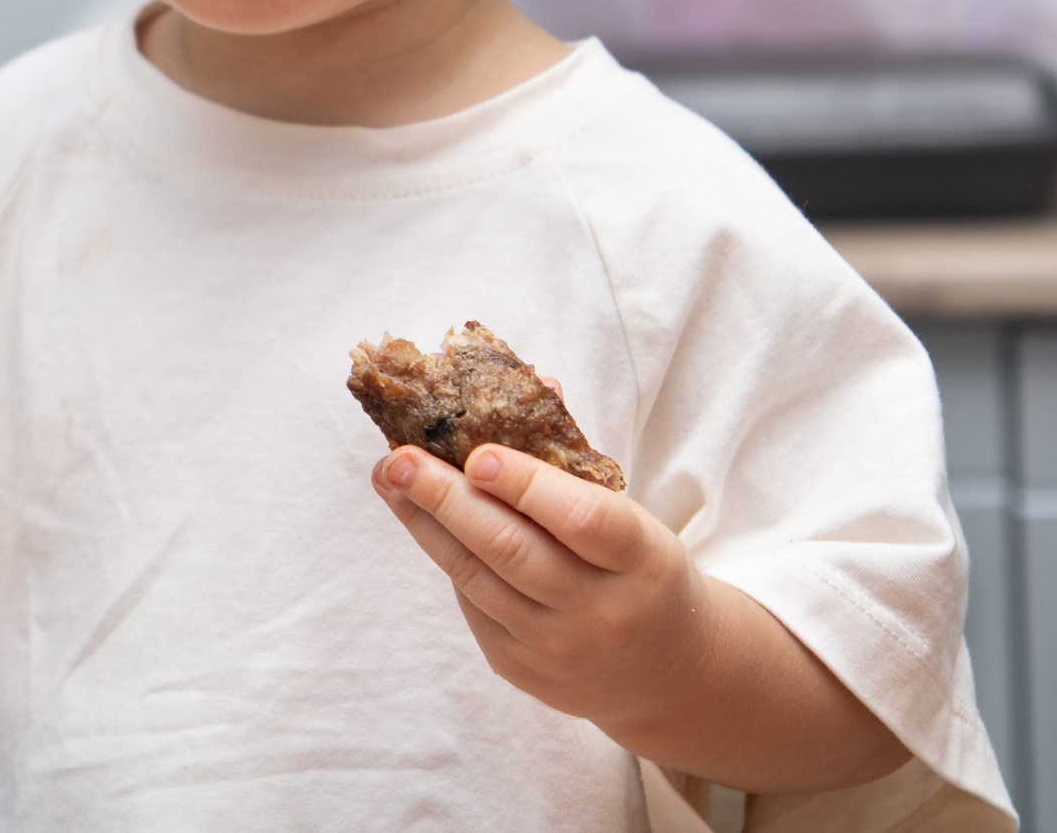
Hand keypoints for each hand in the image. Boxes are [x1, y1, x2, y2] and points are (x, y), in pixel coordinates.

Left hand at [372, 443, 904, 792]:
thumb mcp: (633, 516)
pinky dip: (445, 555)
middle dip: (447, 499)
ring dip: (425, 522)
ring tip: (388, 478)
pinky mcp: (519, 667)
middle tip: (399, 458)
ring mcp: (556, 647)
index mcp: (640, 562)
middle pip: (512, 550)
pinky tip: (421, 518)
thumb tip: (535, 381)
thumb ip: (577, 460)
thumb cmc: (640, 572)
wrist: (667, 675)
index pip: (582, 520)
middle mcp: (599, 611)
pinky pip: (472, 604)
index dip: (528, 487)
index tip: (478, 455)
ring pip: (477, 577)